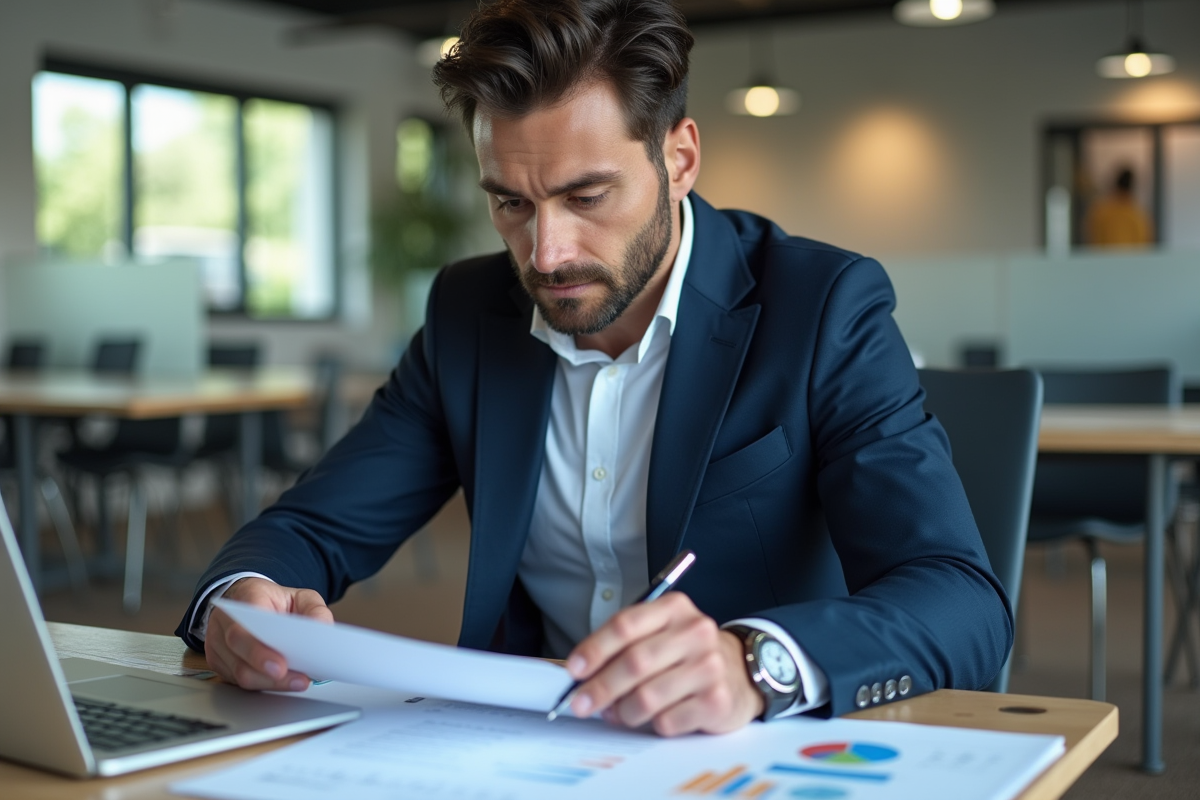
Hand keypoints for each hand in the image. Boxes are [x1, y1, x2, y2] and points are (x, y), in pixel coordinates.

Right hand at [204, 577, 332, 691]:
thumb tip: (323, 630)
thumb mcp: (301, 597)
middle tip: (296, 679)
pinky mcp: (219, 662)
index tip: (281, 665)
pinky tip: (283, 683)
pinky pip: (237, 680)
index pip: (244, 624)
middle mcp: (224, 622)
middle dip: (266, 671)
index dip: (259, 649)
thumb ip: (315, 610)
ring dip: (269, 683)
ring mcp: (217, 644)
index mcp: (245, 599)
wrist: (249, 602)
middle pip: (238, 652)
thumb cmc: (274, 601)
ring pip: (238, 672)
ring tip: (297, 682)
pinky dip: (262, 684)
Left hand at [564, 592, 763, 735]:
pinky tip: (657, 717)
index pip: (626, 625)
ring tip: (619, 713)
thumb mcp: (660, 634)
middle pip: (634, 662)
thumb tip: (583, 675)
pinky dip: (652, 725)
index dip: (595, 649)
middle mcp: (695, 632)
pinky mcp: (717, 701)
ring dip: (624, 712)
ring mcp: (709, 666)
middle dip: (600, 687)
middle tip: (581, 703)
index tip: (574, 670)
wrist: (740, 673)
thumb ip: (624, 645)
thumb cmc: (686, 654)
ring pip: (647, 697)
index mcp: (674, 609)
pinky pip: (667, 721)